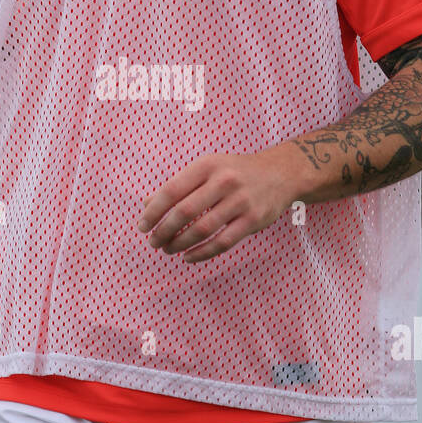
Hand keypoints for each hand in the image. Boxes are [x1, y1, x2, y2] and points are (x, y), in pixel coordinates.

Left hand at [136, 147, 298, 262]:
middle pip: (185, 212)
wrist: (280, 173)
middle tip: (153, 242)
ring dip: (180, 243)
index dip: (153, 211)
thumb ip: (178, 185)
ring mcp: (241, 201)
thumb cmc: (235, 172)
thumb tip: (147, 204)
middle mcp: (224, 181)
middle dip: (163, 230)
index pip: (171, 190)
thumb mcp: (207, 168)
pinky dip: (202, 253)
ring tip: (167, 249)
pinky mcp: (253, 220)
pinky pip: (223, 242)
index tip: (142, 225)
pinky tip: (188, 257)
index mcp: (207, 165)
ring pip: (202, 229)